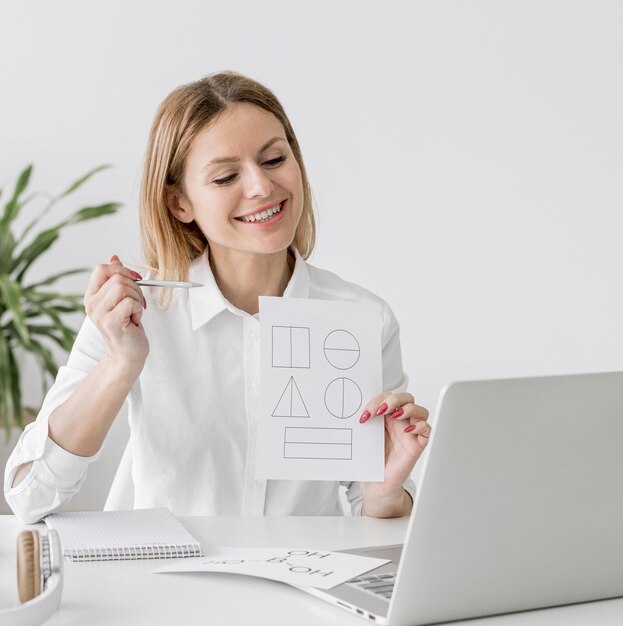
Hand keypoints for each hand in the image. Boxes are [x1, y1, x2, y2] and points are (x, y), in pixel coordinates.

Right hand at [84, 255, 148, 371]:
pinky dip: (139, 309)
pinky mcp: (111, 322)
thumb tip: (115, 258)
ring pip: (124, 287)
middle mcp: (91, 303)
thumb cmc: (127, 328)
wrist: (127, 355)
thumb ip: (116, 280)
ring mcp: (99, 313)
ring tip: (135, 313)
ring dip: (138, 299)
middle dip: (136, 287)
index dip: (122, 270)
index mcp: (92, 296)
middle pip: (117, 277)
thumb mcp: (120, 301)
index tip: (134, 280)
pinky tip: (135, 320)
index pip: (102, 268)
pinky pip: (131, 302)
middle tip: (137, 303)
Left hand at [359, 391, 429, 515]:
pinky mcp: (418, 444)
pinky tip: (407, 431)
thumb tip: (360, 411)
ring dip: (408, 408)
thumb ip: (367, 422)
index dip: (378, 400)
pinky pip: (427, 429)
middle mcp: (401, 421)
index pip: (388, 397)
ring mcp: (411, 432)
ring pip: (420, 410)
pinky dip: (420, 425)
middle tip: (380, 410)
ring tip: (395, 415)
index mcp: (387, 416)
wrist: (377, 482)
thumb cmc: (373, 458)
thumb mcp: (366, 436)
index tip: (365, 414)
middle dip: (393, 400)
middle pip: (406, 398)